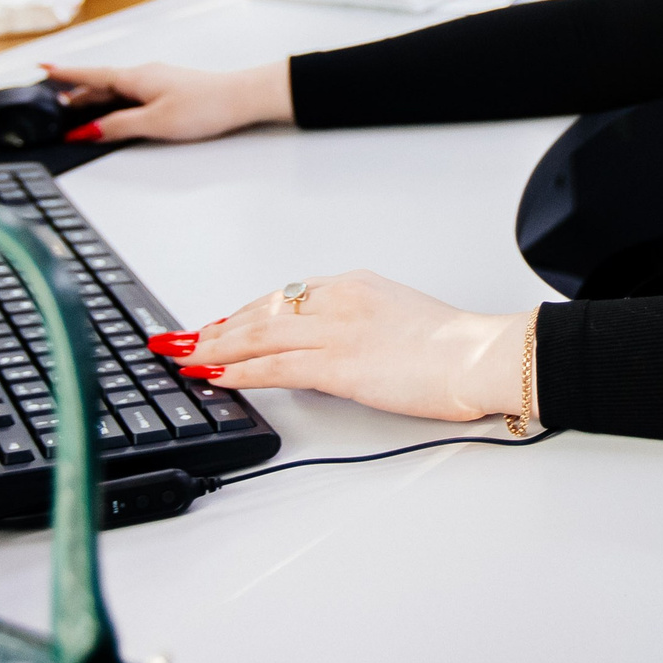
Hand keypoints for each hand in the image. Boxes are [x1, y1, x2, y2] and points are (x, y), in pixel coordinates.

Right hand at [39, 60, 291, 142]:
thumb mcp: (155, 122)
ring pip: (116, 89)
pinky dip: (114, 102)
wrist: (241, 98)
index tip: (42, 68)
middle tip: (51, 102)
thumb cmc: (204, 106)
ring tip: (74, 110)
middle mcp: (143, 74)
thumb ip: (119, 127)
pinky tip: (114, 112)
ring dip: (94, 99)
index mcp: (135, 78)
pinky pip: (130, 93)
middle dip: (75, 92)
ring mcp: (156, 81)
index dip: (65, 74)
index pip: (91, 75)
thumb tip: (88, 131)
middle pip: (100, 83)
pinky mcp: (167, 89)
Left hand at [149, 272, 528, 424]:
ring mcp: (336, 330)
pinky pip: (275, 367)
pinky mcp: (338, 364)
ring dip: (214, 348)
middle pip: (260, 312)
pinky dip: (239, 371)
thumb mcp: (398, 316)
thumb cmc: (453, 345)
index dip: (243, 313)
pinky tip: (215, 375)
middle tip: (181, 339)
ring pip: (258, 336)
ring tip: (184, 358)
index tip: (218, 324)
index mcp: (353, 286)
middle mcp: (337, 300)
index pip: (283, 298)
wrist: (480, 355)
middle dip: (215, 328)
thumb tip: (331, 353)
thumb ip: (359, 326)